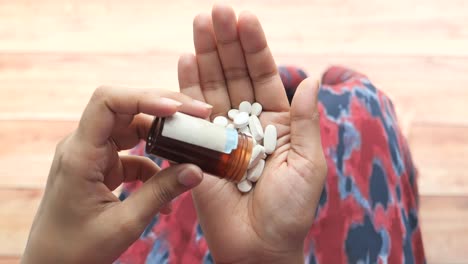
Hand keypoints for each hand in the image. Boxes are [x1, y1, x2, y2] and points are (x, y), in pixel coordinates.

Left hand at [22, 87, 211, 262]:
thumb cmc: (76, 249)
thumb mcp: (124, 223)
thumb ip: (161, 193)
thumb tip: (197, 170)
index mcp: (81, 154)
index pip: (107, 102)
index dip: (143, 97)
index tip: (177, 109)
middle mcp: (85, 146)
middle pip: (126, 109)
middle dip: (165, 109)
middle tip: (200, 115)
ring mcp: (93, 155)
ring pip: (132, 128)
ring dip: (164, 135)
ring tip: (192, 143)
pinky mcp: (102, 166)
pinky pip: (133, 153)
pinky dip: (155, 164)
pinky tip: (171, 184)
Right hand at [177, 4, 326, 262]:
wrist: (259, 247)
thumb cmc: (290, 210)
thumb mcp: (307, 163)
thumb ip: (304, 120)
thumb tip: (313, 77)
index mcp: (277, 124)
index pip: (263, 76)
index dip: (254, 48)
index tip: (245, 19)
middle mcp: (248, 124)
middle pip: (235, 75)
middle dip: (225, 43)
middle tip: (215, 12)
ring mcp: (221, 135)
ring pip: (212, 88)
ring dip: (205, 56)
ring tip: (199, 25)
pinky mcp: (198, 151)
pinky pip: (191, 116)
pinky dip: (186, 88)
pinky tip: (185, 61)